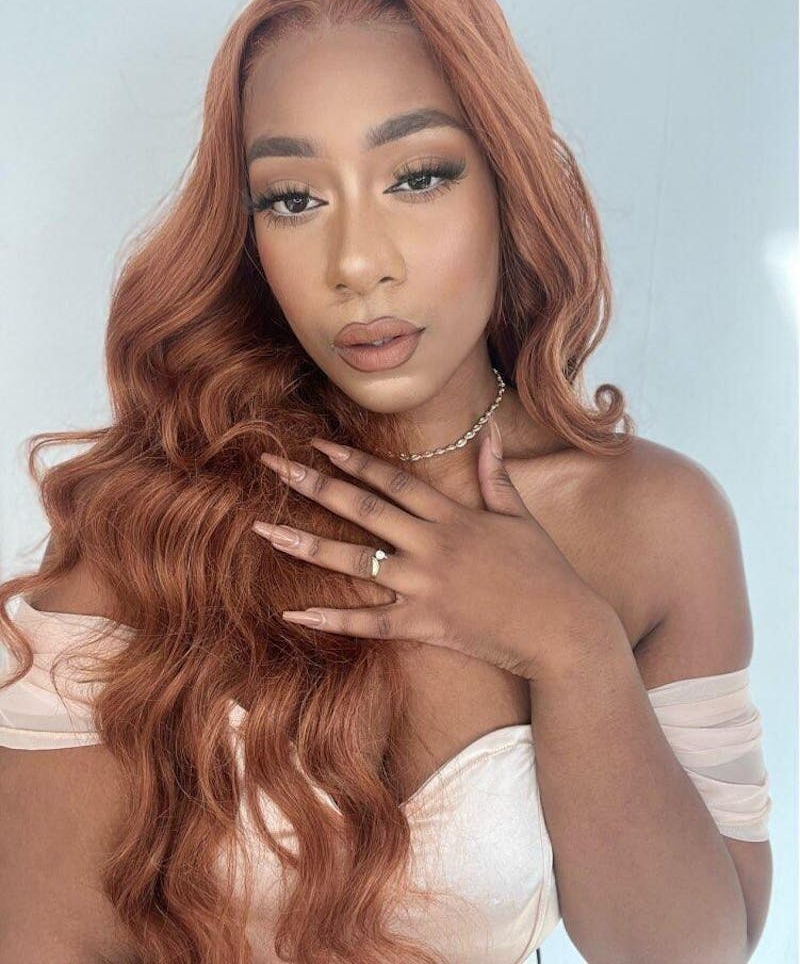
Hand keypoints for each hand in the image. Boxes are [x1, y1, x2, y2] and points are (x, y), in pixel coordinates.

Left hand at [254, 419, 611, 678]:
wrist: (562, 628)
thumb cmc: (544, 571)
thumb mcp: (521, 517)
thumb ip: (496, 476)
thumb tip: (490, 434)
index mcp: (453, 516)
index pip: (392, 480)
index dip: (353, 460)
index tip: (316, 445)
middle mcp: (431, 544)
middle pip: (362, 509)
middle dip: (313, 486)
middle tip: (272, 469)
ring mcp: (425, 584)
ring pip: (354, 561)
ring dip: (306, 543)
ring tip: (264, 530)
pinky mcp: (424, 623)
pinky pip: (369, 621)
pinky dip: (332, 618)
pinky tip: (294, 610)